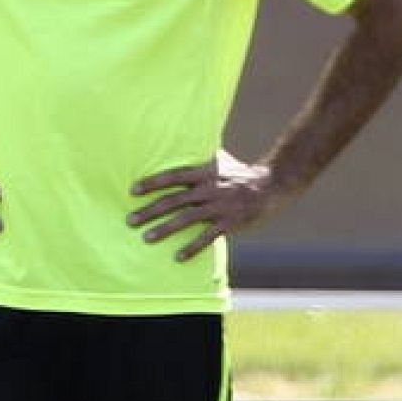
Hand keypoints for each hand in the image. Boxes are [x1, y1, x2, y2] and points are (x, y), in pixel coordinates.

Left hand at [129, 149, 277, 260]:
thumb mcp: (219, 160)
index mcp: (205, 172)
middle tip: (130, 220)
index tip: (132, 191)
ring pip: (188, 219)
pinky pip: (208, 237)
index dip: (153, 183)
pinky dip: (193, 247)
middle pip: (175, 200)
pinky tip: (178, 257)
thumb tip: (174, 144)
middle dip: (150, 211)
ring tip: (146, 238)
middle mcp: (210, 188)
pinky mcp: (230, 222)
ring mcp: (220, 206)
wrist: (271, 186)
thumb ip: (197, 157)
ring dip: (165, 229)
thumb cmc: (238, 172)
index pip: (174, 176)